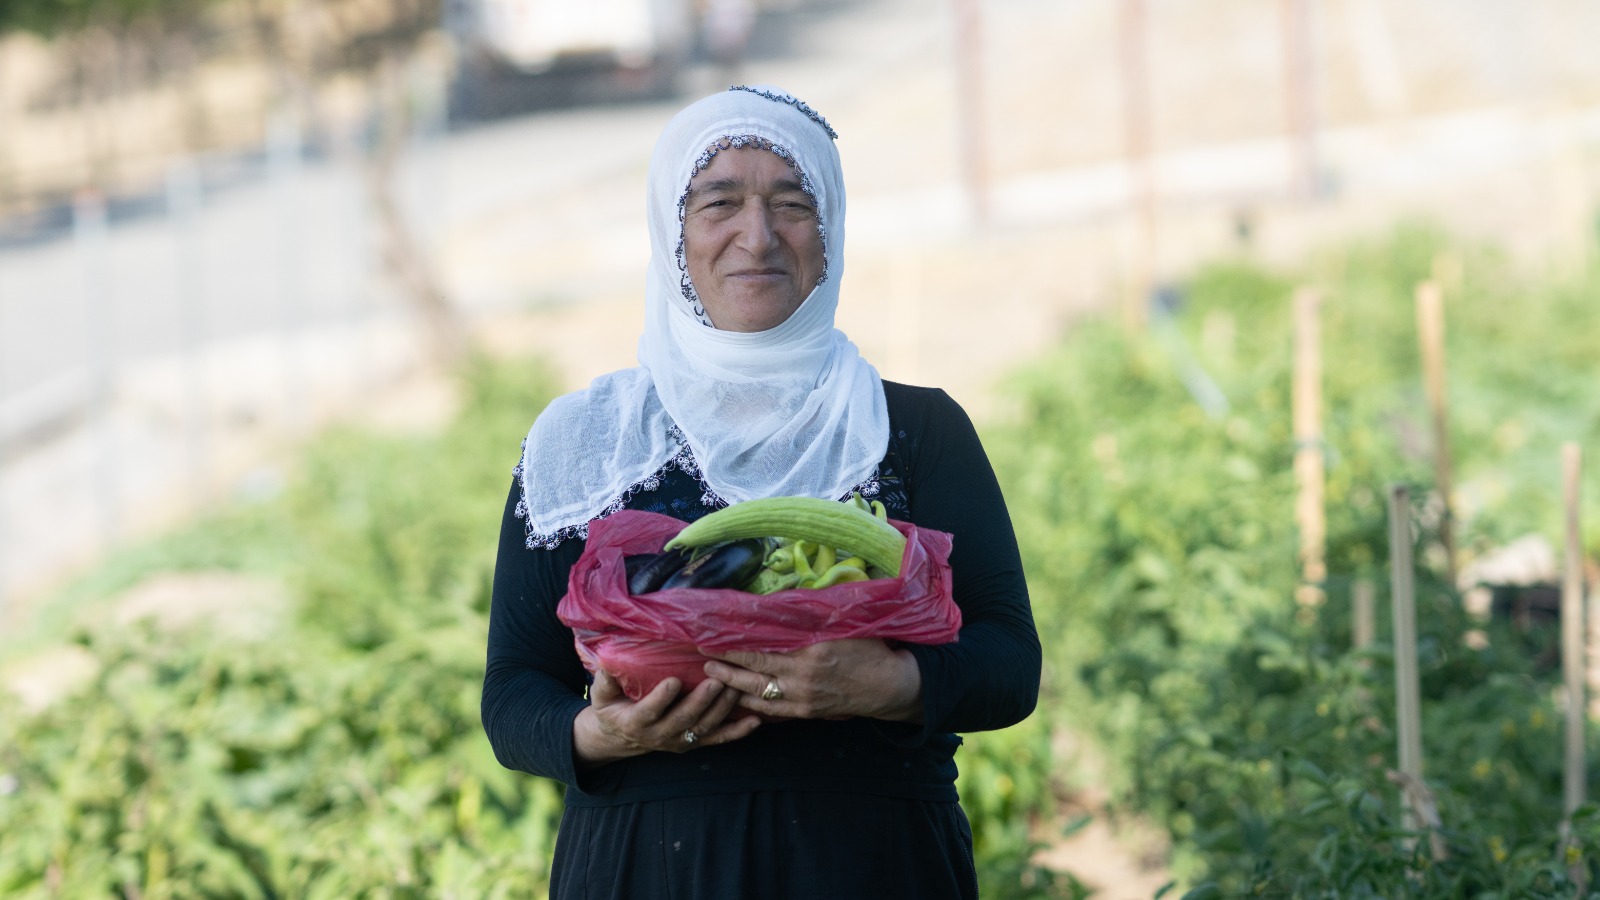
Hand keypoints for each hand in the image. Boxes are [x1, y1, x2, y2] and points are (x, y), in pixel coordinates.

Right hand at [573, 670, 760, 768]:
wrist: (622, 737)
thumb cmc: (613, 709)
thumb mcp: (602, 697)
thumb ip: (605, 681)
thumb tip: (607, 662)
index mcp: (636, 722)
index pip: (650, 711)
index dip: (662, 698)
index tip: (674, 680)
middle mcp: (660, 735)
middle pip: (684, 719)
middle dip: (701, 701)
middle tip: (716, 680)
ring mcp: (681, 740)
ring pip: (704, 727)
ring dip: (722, 709)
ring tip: (735, 688)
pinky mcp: (695, 742)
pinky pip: (719, 739)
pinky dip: (738, 732)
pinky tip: (755, 720)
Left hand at [701, 639, 922, 722]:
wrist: (889, 685)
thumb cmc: (869, 648)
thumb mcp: (843, 625)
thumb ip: (813, 617)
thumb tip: (783, 602)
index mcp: (811, 651)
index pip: (763, 646)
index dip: (736, 641)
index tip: (716, 632)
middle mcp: (802, 677)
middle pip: (753, 670)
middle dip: (725, 663)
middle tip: (701, 653)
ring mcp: (802, 698)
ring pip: (757, 693)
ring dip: (731, 685)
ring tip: (711, 673)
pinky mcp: (805, 712)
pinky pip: (772, 710)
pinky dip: (752, 704)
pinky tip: (737, 697)